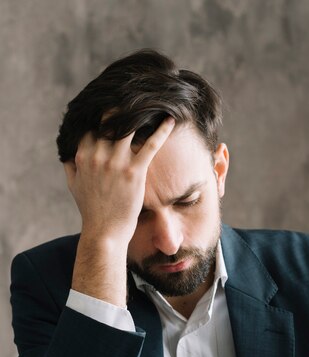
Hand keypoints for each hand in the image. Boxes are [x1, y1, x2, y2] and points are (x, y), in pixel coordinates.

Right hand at [64, 117, 174, 245]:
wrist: (104, 232)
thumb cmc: (91, 211)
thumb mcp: (73, 187)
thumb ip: (70, 166)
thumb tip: (68, 153)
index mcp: (83, 155)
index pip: (93, 125)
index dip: (103, 116)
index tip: (116, 109)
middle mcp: (98, 155)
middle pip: (111, 120)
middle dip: (123, 109)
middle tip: (137, 100)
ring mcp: (116, 163)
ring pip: (130, 127)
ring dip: (142, 114)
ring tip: (153, 105)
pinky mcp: (134, 172)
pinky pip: (150, 145)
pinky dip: (161, 130)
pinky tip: (170, 120)